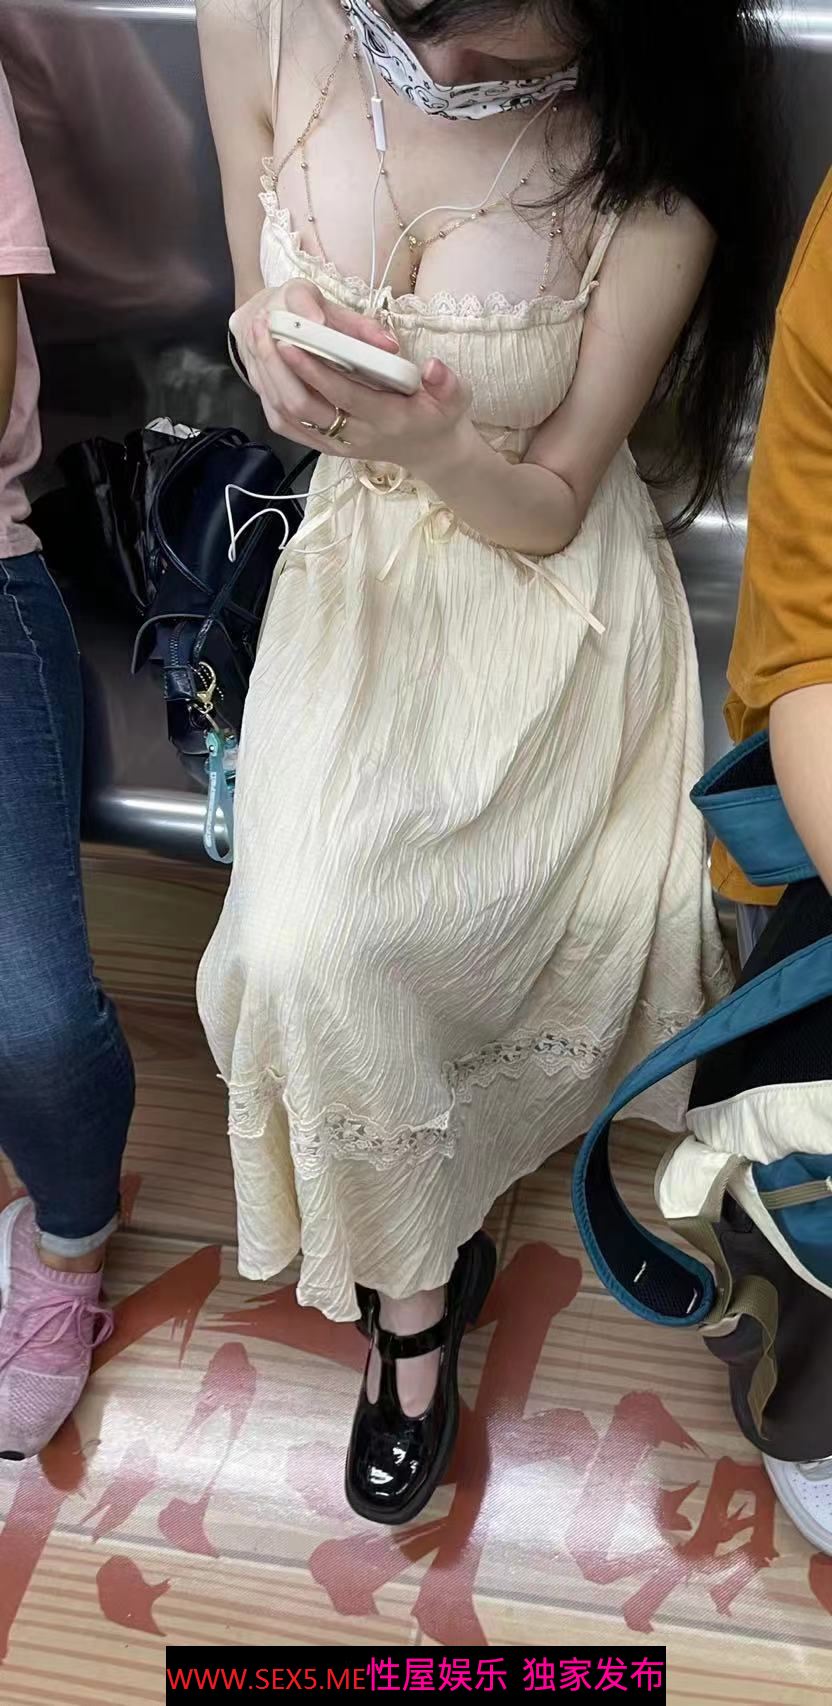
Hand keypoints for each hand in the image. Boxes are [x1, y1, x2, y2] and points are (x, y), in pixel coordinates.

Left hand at [232, 280, 471, 477]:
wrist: (432, 453)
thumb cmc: (440, 417)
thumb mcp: (456, 399)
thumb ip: (447, 383)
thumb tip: (432, 367)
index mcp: (386, 419)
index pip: (342, 394)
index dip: (314, 369)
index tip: (291, 340)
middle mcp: (356, 436)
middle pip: (307, 405)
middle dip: (281, 367)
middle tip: (264, 330)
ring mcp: (338, 445)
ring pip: (293, 416)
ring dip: (270, 379)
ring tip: (258, 341)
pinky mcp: (327, 447)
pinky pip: (292, 429)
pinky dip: (273, 400)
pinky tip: (263, 371)